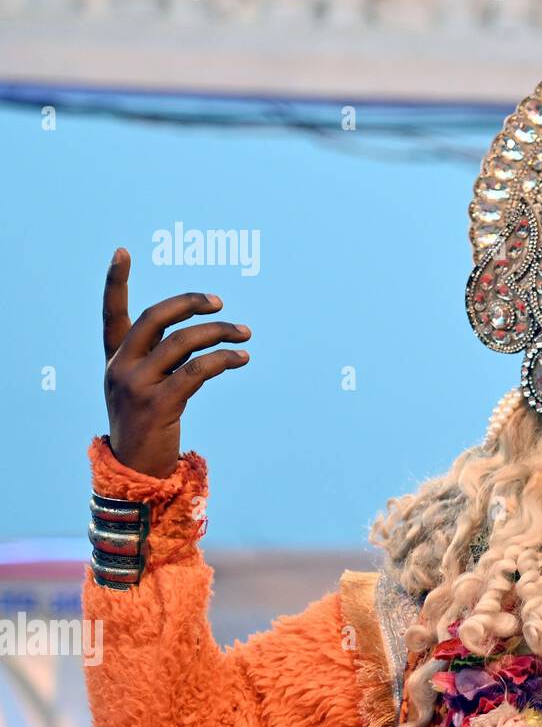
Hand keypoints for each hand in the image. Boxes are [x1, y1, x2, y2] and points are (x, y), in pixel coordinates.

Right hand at [102, 248, 251, 478]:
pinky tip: (242, 357)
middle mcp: (120, 368)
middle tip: (219, 302)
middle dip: (188, 303)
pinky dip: (223, 359)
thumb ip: (163, 360)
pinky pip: (197, 371)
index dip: (115, 283)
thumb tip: (204, 335)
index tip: (123, 251)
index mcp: (115, 361)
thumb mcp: (146, 389)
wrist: (136, 474)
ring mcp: (136, 386)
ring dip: (218, 333)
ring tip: (245, 333)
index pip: (112, 315)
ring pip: (182, 342)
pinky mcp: (158, 405)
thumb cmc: (148, 427)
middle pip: (154, 319)